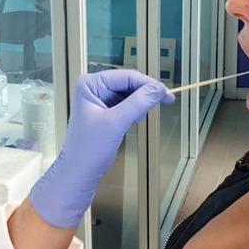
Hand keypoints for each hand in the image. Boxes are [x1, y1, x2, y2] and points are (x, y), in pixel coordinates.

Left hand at [30, 70, 173, 228]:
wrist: (80, 172)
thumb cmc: (91, 147)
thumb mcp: (116, 122)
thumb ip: (138, 103)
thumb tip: (160, 88)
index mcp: (90, 83)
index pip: (126, 76)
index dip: (148, 84)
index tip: (168, 94)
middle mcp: (94, 87)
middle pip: (128, 83)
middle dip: (145, 93)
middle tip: (167, 102)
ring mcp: (99, 99)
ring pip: (129, 94)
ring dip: (141, 103)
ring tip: (143, 117)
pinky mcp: (106, 111)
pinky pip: (126, 104)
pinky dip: (135, 111)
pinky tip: (137, 120)